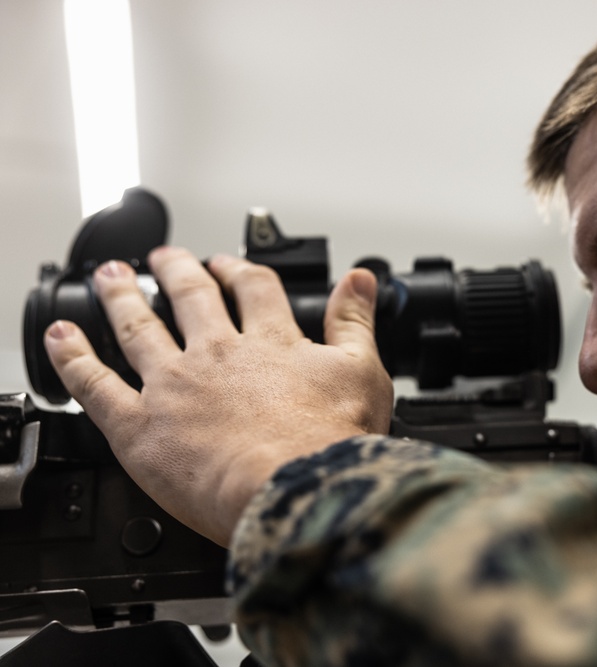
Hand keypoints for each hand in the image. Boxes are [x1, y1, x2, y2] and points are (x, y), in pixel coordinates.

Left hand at [43, 247, 392, 545]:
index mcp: (270, 341)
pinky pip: (95, 384)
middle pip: (190, 297)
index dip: (239, 270)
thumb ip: (356, 321)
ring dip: (121, 298)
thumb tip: (360, 280)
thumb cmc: (331, 443)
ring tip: (110, 278)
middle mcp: (218, 354)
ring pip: (139, 328)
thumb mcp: (363, 372)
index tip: (229, 264)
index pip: (252, 290)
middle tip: (164, 258)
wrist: (296, 489)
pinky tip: (61, 338)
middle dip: (176, 271)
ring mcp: (175, 385)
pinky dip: (73, 357)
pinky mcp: (140, 425)